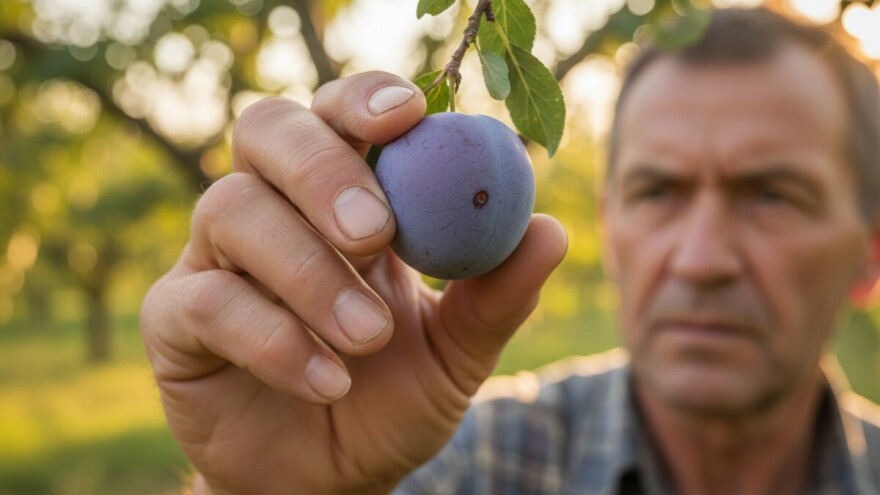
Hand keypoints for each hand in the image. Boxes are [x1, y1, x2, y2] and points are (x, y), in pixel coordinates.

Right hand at [140, 71, 567, 494]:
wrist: (330, 480)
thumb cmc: (392, 399)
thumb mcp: (457, 352)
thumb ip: (496, 296)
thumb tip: (551, 231)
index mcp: (339, 198)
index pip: (338, 115)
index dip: (363, 100)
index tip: (410, 115)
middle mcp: (272, 211)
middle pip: (268, 132)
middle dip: (321, 169)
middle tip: (375, 230)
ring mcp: (215, 259)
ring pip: (231, 211)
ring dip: (308, 273)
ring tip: (367, 338)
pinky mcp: (177, 319)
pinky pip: (206, 301)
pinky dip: (274, 338)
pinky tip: (329, 382)